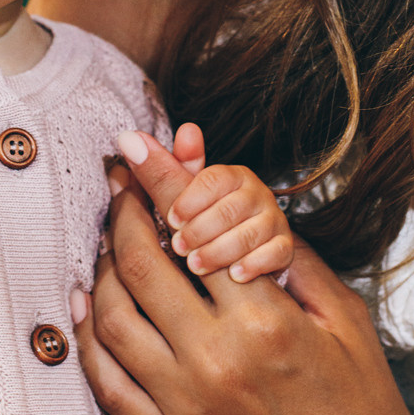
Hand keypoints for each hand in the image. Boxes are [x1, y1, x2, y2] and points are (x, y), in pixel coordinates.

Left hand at [75, 134, 413, 414]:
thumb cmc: (362, 395)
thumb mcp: (339, 310)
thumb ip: (282, 253)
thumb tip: (231, 201)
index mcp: (263, 321)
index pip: (190, 228)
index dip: (158, 179)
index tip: (133, 145)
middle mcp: (214, 363)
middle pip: (138, 266)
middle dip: (123, 214)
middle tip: (122, 188)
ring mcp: (185, 410)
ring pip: (111, 320)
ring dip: (103, 269)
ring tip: (113, 242)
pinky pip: (107, 384)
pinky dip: (90, 338)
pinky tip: (92, 304)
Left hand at [117, 123, 291, 281]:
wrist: (247, 245)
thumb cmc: (207, 217)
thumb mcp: (186, 196)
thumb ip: (164, 170)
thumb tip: (129, 138)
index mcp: (231, 176)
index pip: (214, 179)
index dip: (191, 198)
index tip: (171, 217)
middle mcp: (257, 194)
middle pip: (230, 207)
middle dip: (200, 228)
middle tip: (178, 246)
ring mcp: (273, 221)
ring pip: (251, 232)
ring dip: (220, 250)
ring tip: (196, 265)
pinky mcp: (284, 249)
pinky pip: (276, 253)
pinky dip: (255, 264)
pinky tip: (235, 276)